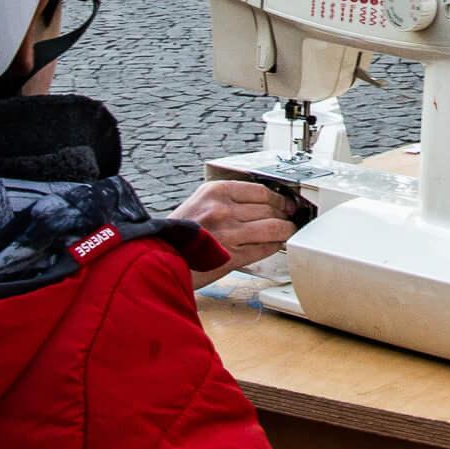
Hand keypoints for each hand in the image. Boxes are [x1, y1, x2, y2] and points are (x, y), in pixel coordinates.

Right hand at [171, 179, 300, 284]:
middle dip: (284, 213)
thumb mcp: (198, 203)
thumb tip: (258, 202)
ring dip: (285, 230)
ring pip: (273, 227)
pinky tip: (277, 245)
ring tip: (288, 231)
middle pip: (270, 208)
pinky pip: (264, 248)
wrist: (160, 258)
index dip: (278, 198)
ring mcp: (229, 233)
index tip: (284, 201)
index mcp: (215, 191)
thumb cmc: (179, 233)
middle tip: (290, 216)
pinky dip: (275, 246)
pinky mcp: (233, 256)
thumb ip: (225, 200)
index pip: (261, 190)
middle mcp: (223, 209)